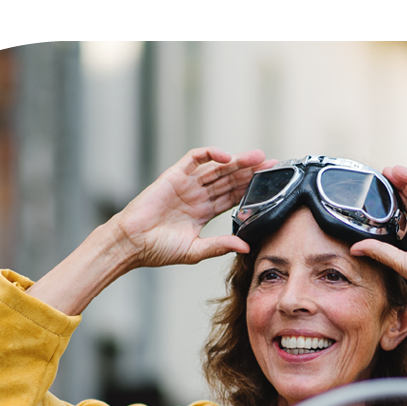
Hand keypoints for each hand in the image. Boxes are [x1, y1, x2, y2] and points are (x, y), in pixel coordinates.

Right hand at [28, 147, 272, 314]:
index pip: (233, 198)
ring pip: (217, 168)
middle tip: (273, 166)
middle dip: (250, 173)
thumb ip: (220, 246)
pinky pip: (194, 158)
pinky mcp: (174, 175)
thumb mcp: (195, 251)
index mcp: (204, 212)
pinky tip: (225, 157)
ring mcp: (187, 184)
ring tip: (257, 158)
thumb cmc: (158, 250)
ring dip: (237, 162)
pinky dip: (210, 154)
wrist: (133, 243)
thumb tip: (245, 247)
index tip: (271, 187)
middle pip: (230, 180)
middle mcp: (198, 196)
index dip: (251, 191)